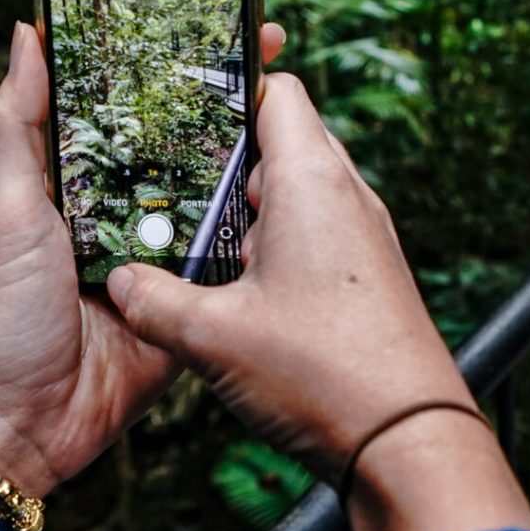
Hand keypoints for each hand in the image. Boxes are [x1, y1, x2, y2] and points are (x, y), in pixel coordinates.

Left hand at [0, 19, 285, 497]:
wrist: (28, 419)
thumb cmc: (2, 313)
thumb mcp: (6, 209)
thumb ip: (16, 125)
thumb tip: (25, 31)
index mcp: (80, 177)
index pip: (128, 100)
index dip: (165, 58)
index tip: (200, 16)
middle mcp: (126, 206)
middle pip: (184, 138)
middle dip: (226, 95)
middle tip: (270, 48)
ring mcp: (164, 251)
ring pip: (218, 191)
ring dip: (255, 155)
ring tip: (295, 108)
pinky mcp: (194, 298)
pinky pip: (233, 257)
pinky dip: (261, 230)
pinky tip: (298, 192)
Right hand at [103, 74, 472, 484]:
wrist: (408, 442)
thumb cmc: (326, 376)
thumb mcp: (213, 337)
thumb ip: (154, 300)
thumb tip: (120, 282)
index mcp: (313, 182)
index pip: (277, 91)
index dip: (228, 88)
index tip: (181, 104)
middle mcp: (347, 198)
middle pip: (281, 144)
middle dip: (224, 165)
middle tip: (171, 190)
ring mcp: (364, 239)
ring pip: (295, 197)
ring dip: (247, 216)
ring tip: (198, 248)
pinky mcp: (368, 279)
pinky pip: (315, 238)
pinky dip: (273, 250)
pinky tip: (239, 293)